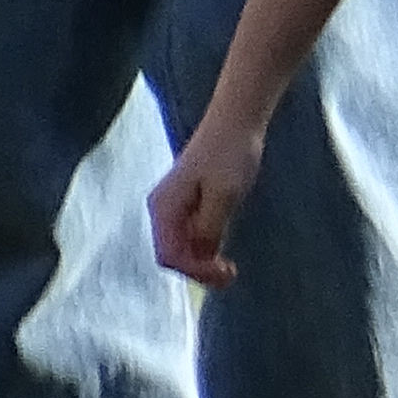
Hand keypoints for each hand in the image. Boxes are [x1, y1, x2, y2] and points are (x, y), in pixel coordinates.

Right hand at [150, 112, 267, 286]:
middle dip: (198, 270)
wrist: (235, 121)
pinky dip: (205, 248)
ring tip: (229, 270)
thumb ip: (210, 227)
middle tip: (230, 276)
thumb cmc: (230, 154)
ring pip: (181, 246)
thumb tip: (201, 258)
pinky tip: (223, 252)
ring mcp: (174, 206)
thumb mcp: (225, 194)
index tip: (225, 272)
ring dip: (202, 262)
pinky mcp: (188, 202)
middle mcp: (162, 209)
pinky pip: (190, 235)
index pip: (170, 255)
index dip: (195, 271)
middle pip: (173, 254)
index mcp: (165, 207)